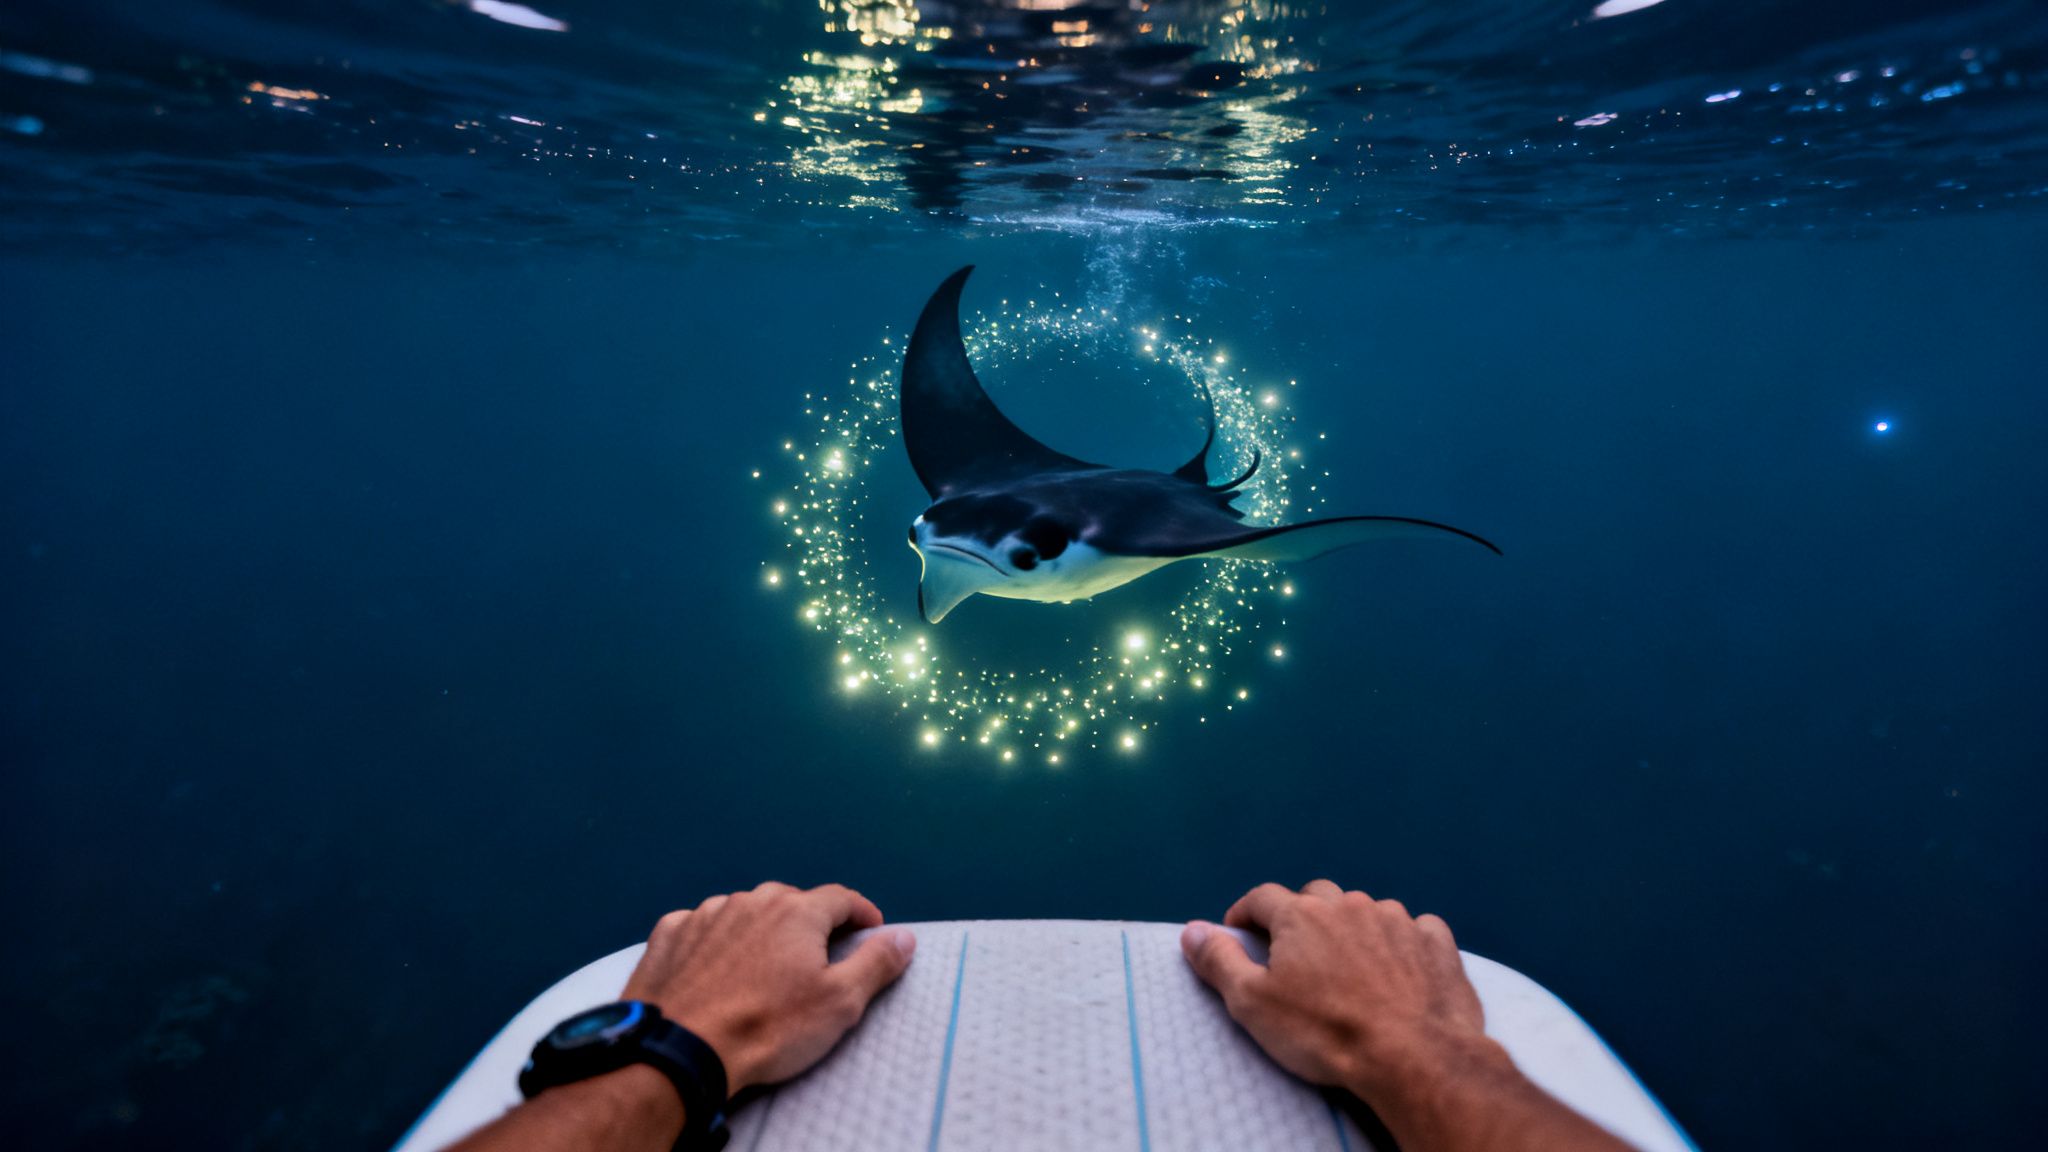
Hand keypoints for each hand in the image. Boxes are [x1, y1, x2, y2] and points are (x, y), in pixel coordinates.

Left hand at [622, 881, 915, 1096]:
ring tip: (763, 969)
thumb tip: (902, 938)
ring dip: (760, 932)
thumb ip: (875, 964)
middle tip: (816, 959)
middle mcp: (750, 901)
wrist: (680, 1051)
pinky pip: (702, 929)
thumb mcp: (839, 1003)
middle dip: (809, 925)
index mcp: (796, 912)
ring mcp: (705, 915)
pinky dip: (715, 943)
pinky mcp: (670, 936)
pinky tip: (715, 970)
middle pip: (791, 903)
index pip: (841, 898)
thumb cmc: (766, 1028)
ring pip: (745, 913)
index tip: (871, 930)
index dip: (861, 913)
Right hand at [1180, 880, 1500, 1100]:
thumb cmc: (1325, 1032)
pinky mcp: (1435, 943)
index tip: (1241, 932)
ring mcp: (1397, 920)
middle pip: (1316, 897)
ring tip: (1350, 966)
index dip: (1247, 913)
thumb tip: (1192, 930)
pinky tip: (1400, 967)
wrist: (1412, 1056)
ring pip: (1366, 911)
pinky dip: (1402, 942)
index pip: (1262, 898)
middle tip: (1297, 953)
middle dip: (1302, 916)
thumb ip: (1220, 962)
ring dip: (1353, 929)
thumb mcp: (1254, 1004)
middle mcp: (1349, 905)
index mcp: (1301, 915)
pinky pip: (1414, 929)